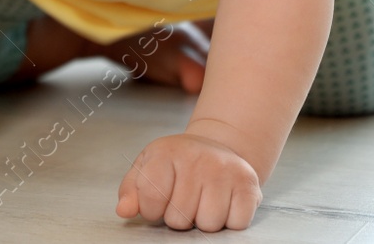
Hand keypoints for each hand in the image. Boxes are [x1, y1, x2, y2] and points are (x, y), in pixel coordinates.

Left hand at [116, 132, 261, 230]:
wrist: (217, 148)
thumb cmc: (177, 164)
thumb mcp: (147, 168)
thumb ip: (132, 191)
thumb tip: (124, 210)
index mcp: (167, 153)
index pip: (151, 199)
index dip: (152, 210)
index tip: (158, 201)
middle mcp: (198, 157)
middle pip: (179, 219)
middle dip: (179, 217)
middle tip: (185, 199)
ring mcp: (225, 169)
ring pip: (208, 224)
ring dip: (204, 221)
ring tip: (203, 201)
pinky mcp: (248, 183)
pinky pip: (236, 223)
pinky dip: (230, 221)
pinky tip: (223, 203)